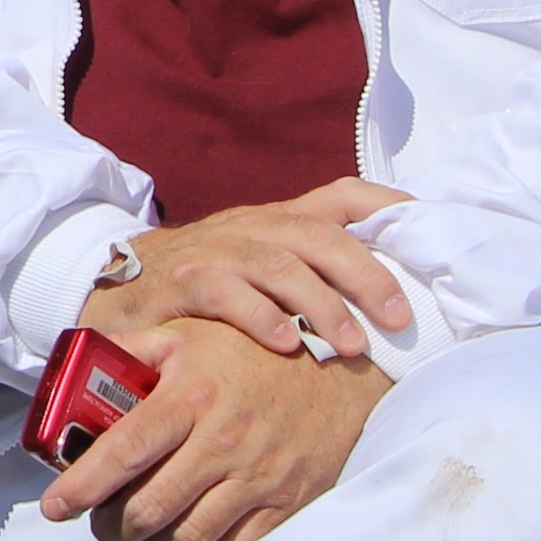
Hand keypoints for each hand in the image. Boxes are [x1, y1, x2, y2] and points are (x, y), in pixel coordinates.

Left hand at [38, 312, 388, 540]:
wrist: (346, 368)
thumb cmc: (256, 351)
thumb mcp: (193, 335)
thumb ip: (135, 350)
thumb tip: (76, 362)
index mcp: (193, 394)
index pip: (124, 451)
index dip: (82, 486)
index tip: (55, 507)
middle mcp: (223, 440)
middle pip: (147, 509)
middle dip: (110, 529)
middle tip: (99, 526)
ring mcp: (258, 478)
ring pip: (184, 540)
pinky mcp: (286, 505)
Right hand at [74, 179, 415, 364]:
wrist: (111, 290)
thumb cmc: (201, 291)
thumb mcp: (257, 273)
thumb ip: (309, 278)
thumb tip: (386, 302)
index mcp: (278, 220)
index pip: (342, 195)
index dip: (388, 207)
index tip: (430, 226)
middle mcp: (251, 227)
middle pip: (321, 235)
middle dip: (367, 275)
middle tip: (400, 318)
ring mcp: (214, 250)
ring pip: (280, 264)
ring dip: (323, 304)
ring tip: (350, 345)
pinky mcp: (180, 281)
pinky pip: (225, 291)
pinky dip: (260, 317)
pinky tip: (287, 344)